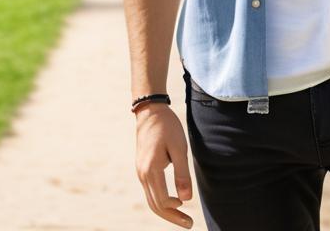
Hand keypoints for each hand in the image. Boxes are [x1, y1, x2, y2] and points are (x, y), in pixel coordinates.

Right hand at [135, 105, 193, 226]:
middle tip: (189, 224)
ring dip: (166, 211)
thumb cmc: (167, 127)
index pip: (162, 200)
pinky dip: (161, 201)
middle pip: (155, 205)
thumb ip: (182, 173)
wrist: (150, 111)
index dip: (176, 210)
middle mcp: (142, 174)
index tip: (189, 213)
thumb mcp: (179, 147)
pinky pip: (150, 191)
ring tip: (182, 217)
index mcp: (151, 170)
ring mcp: (141, 172)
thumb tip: (186, 200)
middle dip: (171, 217)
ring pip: (151, 200)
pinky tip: (173, 202)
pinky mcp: (142, 168)